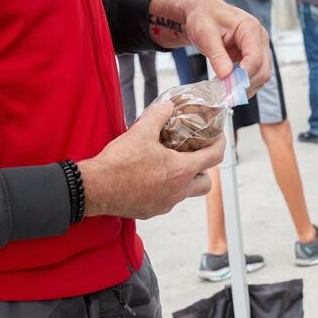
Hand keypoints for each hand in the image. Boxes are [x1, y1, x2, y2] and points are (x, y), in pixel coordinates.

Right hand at [78, 101, 224, 219]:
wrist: (97, 188)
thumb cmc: (120, 161)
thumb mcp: (141, 130)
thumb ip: (158, 115)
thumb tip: (167, 106)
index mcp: (181, 170)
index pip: (213, 158)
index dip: (220, 145)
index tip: (219, 138)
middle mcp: (178, 191)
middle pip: (205, 184)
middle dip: (205, 171)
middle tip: (194, 158)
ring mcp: (165, 204)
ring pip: (184, 194)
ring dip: (183, 181)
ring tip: (169, 166)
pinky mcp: (151, 211)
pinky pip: (166, 201)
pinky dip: (164, 190)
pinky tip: (150, 179)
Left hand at [148, 0, 270, 92]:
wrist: (205, 14)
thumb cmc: (204, 18)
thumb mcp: (205, 34)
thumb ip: (216, 55)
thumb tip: (226, 76)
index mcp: (250, 28)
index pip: (255, 58)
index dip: (244, 76)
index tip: (229, 87)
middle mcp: (260, 38)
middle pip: (262, 70)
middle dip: (245, 84)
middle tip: (226, 94)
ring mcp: (259, 49)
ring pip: (261, 77)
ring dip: (245, 87)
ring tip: (226, 91)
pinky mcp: (254, 58)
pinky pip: (255, 77)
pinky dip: (244, 85)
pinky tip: (230, 86)